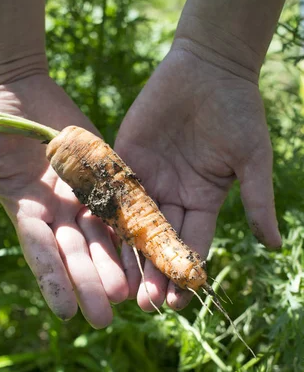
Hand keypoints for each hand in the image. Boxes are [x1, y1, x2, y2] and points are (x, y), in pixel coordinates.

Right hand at [0, 74, 127, 326]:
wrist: (18, 91)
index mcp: (27, 214)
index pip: (41, 254)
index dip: (54, 281)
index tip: (66, 312)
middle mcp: (56, 214)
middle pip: (76, 254)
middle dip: (90, 285)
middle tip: (105, 319)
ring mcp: (81, 198)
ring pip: (101, 239)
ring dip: (115, 267)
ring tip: (130, 297)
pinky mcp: (102, 179)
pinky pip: (120, 208)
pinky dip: (132, 231)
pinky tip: (147, 254)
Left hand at [115, 46, 280, 311]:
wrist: (206, 68)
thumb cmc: (237, 111)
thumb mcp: (251, 159)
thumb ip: (256, 202)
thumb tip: (275, 247)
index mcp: (202, 202)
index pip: (192, 244)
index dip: (185, 272)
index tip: (179, 301)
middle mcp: (171, 198)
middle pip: (159, 242)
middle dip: (153, 272)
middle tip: (145, 303)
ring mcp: (146, 181)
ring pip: (133, 225)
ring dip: (127, 255)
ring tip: (120, 285)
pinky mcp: (123, 161)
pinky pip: (111, 193)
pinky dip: (103, 216)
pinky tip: (95, 241)